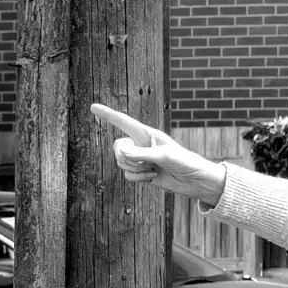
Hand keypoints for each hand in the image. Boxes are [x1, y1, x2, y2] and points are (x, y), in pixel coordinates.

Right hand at [92, 103, 226, 205]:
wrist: (194, 180)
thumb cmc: (184, 162)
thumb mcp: (164, 155)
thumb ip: (142, 154)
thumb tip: (121, 153)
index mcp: (147, 134)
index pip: (123, 122)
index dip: (108, 114)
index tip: (93, 107)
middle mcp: (141, 145)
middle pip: (118, 147)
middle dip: (126, 157)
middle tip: (143, 162)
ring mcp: (141, 159)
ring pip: (121, 163)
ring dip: (135, 169)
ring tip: (153, 169)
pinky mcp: (142, 173)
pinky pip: (128, 176)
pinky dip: (138, 178)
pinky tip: (152, 177)